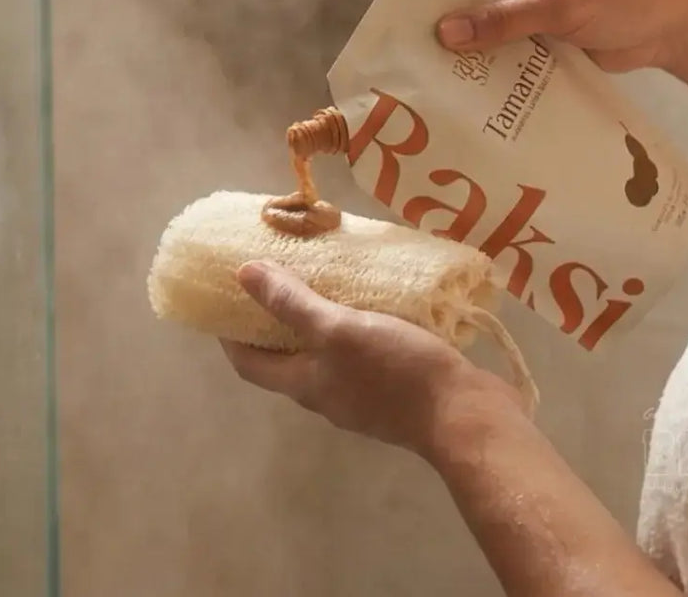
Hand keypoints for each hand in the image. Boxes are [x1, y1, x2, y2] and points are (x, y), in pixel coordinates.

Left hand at [220, 261, 525, 456]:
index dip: (229, 334)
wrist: (464, 413)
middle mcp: (326, 393)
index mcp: (305, 384)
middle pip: (285, 358)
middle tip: (277, 275)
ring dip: (317, 320)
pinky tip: (372, 301)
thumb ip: (292, 303)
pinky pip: (360, 353)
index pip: (248, 363)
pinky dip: (354, 325)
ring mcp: (362, 393)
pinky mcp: (393, 387)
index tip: (223, 298)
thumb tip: (242, 274)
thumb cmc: (395, 370)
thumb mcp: (339, 328)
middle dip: (274, 320)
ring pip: (325, 354)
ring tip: (324, 278)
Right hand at [436, 0, 687, 72]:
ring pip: (485, 29)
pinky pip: (506, 48)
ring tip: (442, 89)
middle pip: (467, 0)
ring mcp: (526, 0)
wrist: (675, 24)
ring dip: (474, 55)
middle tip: (420, 70)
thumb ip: (503, 20)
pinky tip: (477, 94)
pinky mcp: (539, 29)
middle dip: (451, 32)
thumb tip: (445, 32)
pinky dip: (496, 67)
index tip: (407, 34)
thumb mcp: (560, 5)